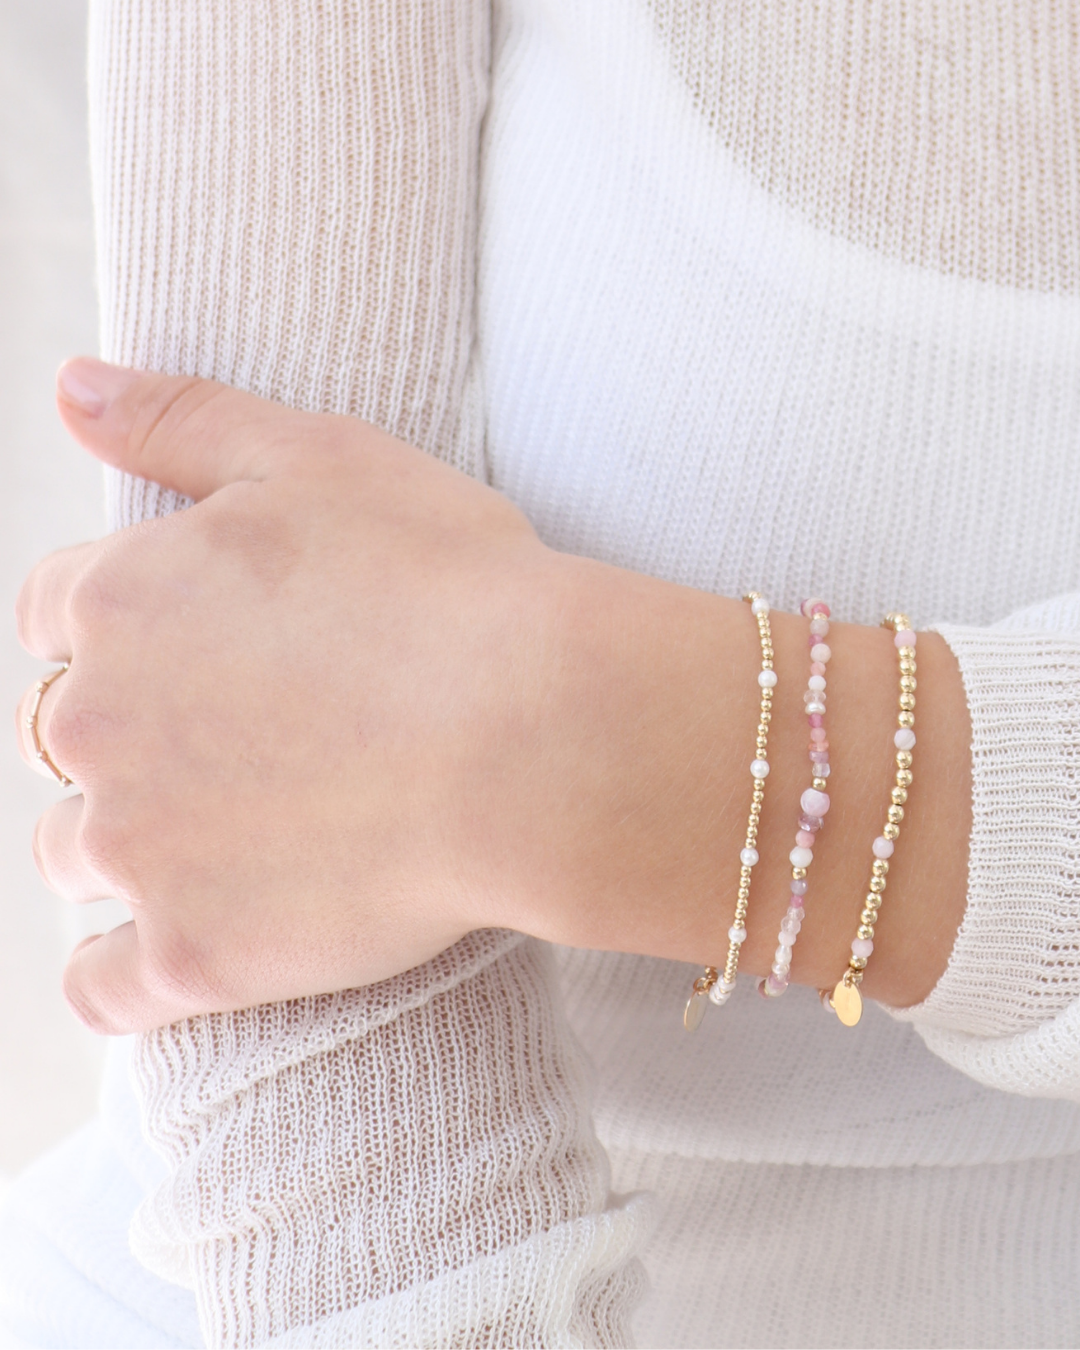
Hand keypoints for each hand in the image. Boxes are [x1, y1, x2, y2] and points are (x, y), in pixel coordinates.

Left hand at [16, 359, 971, 1031]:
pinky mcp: (191, 955)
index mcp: (120, 598)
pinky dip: (130, 971)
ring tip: (239, 838)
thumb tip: (72, 385)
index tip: (198, 653)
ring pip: (77, 852)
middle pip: (61, 735)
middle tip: (240, 744)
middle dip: (130, 735)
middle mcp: (95, 722)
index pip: (57, 615)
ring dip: (132, 843)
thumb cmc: (452, 588)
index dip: (127, 630)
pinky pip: (106, 984)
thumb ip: (183, 421)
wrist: (539, 736)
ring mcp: (136, 848)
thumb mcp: (321, 460)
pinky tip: (183, 950)